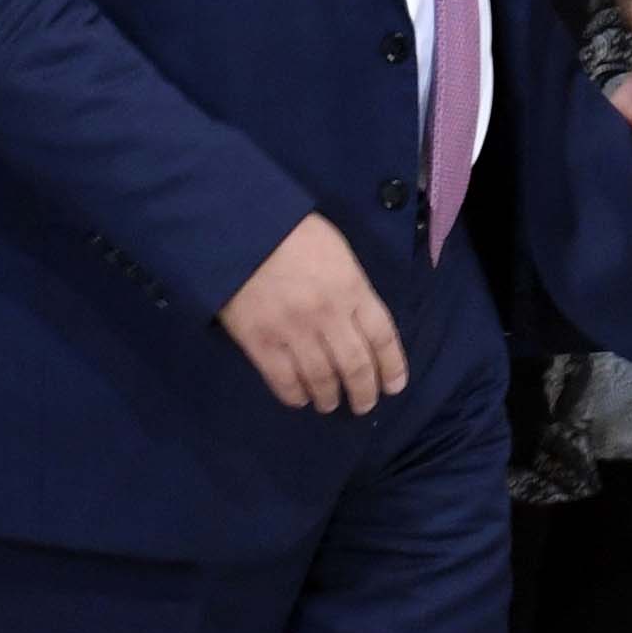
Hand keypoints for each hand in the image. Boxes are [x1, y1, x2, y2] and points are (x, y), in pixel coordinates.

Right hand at [217, 214, 405, 413]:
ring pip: (322, 379)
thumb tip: (358, 319)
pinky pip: (284, 380)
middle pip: (356, 365)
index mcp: (352, 288)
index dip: (392, 367)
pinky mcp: (261, 342)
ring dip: (329, 398)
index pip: (383, 337)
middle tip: (363, 404)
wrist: (237, 228)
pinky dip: (295, 395)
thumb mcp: (336, 250)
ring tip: (329, 404)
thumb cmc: (291, 231)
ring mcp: (294, 331)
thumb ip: (351, 286)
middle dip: (364, 392)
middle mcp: (329, 315)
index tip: (394, 386)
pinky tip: (300, 399)